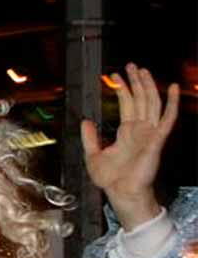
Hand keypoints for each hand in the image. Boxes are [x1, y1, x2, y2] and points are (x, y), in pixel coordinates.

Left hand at [82, 63, 178, 229]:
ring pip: (151, 103)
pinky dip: (170, 102)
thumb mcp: (93, 155)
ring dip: (147, 86)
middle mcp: (140, 129)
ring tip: (141, 70)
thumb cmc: (110, 179)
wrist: (121, 192)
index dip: (122, 89)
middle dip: (135, 81)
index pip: (127, 104)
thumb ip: (90, 137)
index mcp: (127, 132)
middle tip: (130, 64)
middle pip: (140, 99)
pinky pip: (167, 118)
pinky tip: (171, 87)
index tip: (113, 75)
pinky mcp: (157, 139)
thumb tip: (86, 120)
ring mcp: (150, 133)